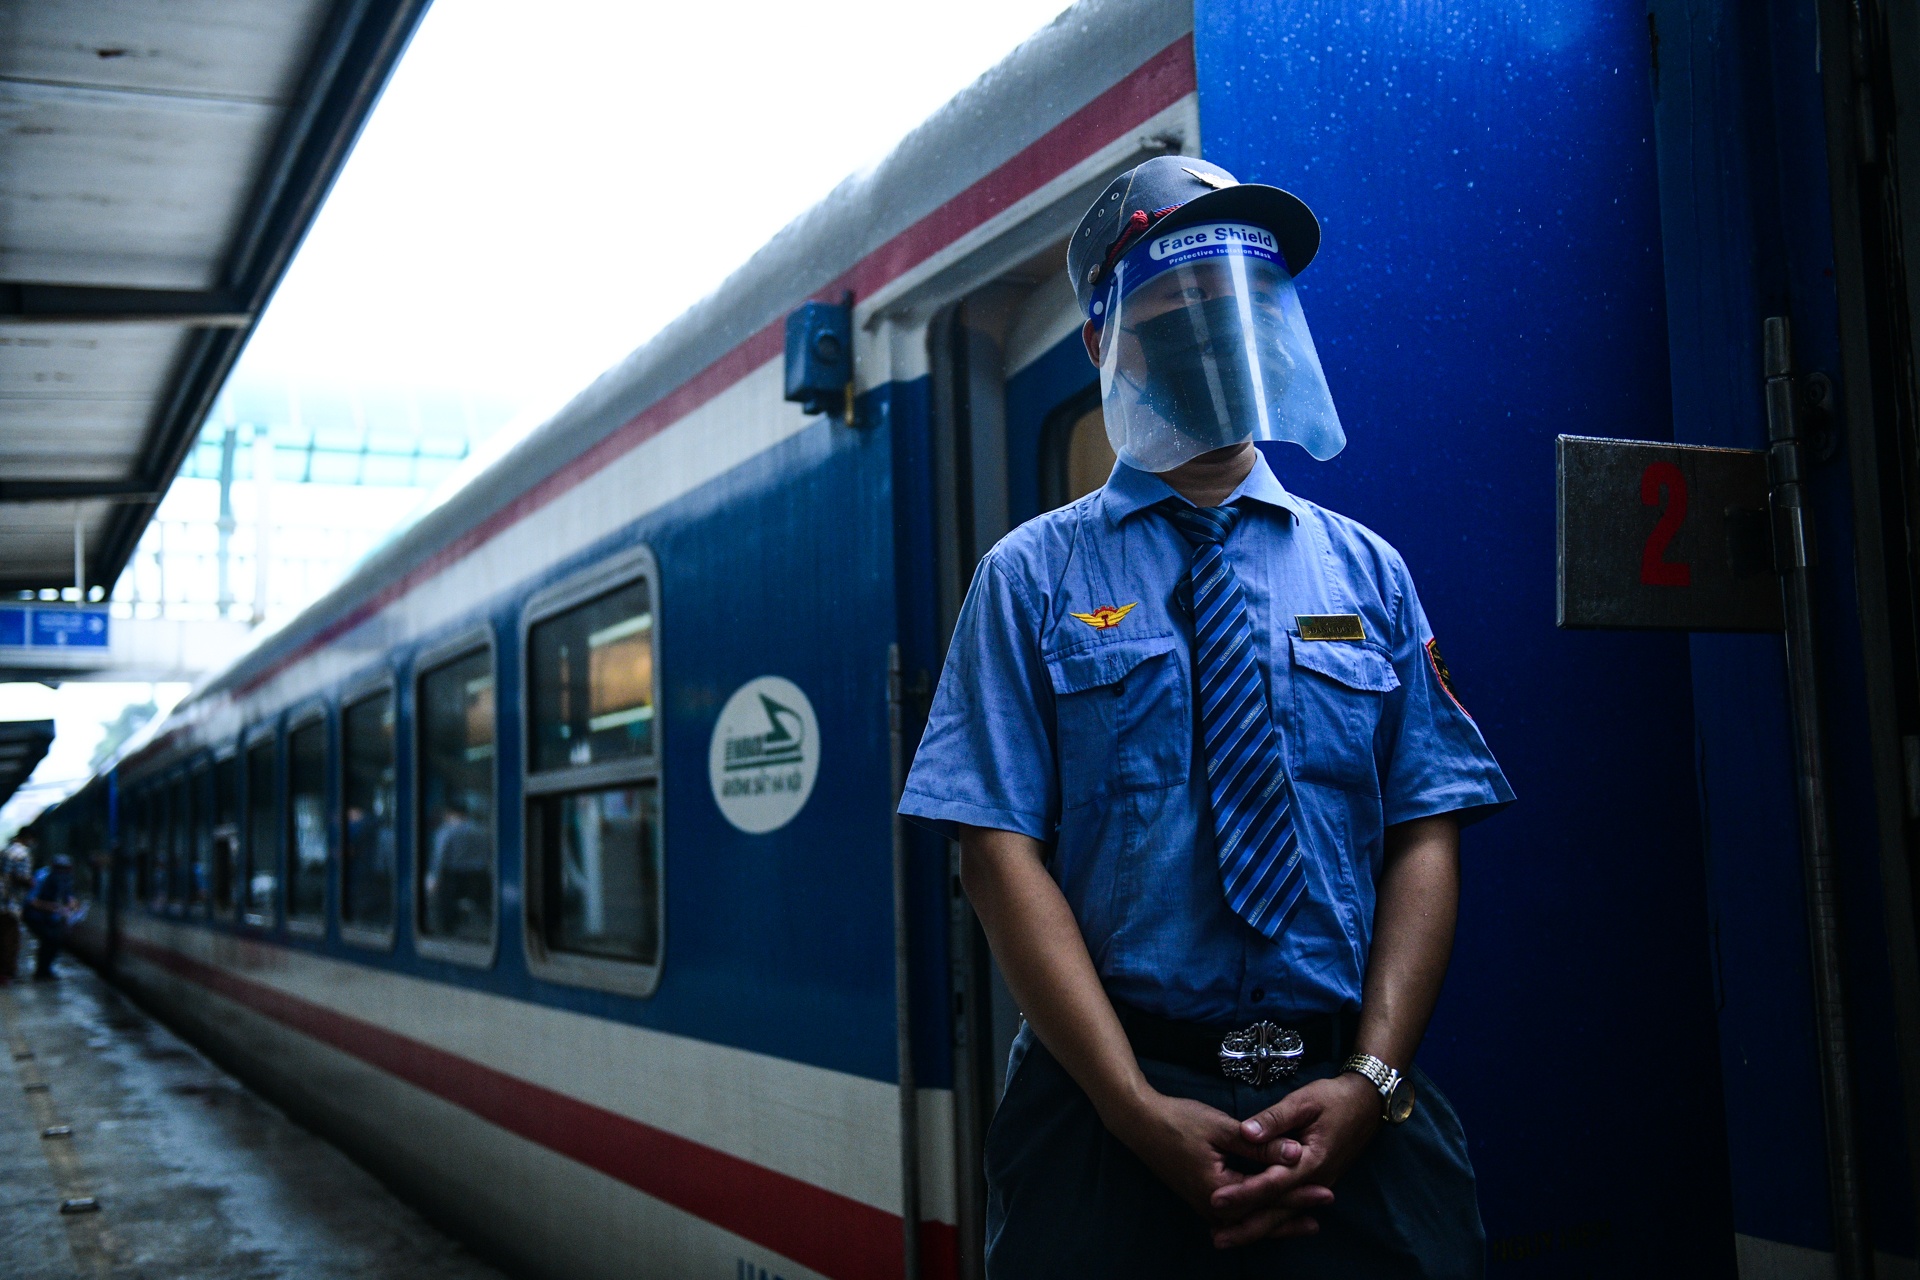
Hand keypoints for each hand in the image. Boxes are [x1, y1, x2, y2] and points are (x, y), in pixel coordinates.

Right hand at [1108, 1090, 1327, 1232]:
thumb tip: (1297, 1154)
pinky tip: (1271, 1209)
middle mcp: (1212, 1206)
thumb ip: (1260, 1146)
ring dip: (1278, 1217)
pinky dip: (1258, 1212)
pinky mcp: (1201, 1197)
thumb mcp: (1223, 1129)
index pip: (1268, 1196)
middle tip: (1327, 1202)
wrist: (1139, 1122)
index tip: (1326, 1189)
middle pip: (1261, 1215)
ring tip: (1308, 1219)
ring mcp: (1204, 1204)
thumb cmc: (1179, 1120)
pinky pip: (1237, 1213)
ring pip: (1250, 1218)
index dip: (1299, 1192)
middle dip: (1295, 1211)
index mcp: (1219, 1191)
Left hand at [1209, 1072, 1382, 1246]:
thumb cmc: (1334, 1099)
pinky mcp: (1315, 1185)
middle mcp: (1315, 1181)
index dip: (1243, 1193)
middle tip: (1216, 1237)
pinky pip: (1290, 1209)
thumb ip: (1275, 1119)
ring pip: (1284, 1215)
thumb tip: (1246, 1133)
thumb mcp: (1304, 1101)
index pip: (1272, 1184)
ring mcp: (1317, 1186)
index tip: (1216, 1199)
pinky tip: (1250, 1227)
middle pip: (1278, 1212)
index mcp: (1311, 1160)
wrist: (1367, 1104)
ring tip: (1225, 1238)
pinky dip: (1270, 1221)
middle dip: (1246, 1226)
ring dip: (1255, 1228)